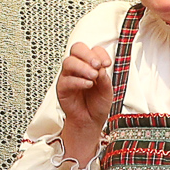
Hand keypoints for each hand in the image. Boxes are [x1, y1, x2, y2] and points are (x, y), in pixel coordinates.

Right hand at [56, 42, 112, 159]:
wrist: (90, 120)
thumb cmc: (97, 104)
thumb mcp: (107, 90)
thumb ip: (105, 79)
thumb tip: (101, 68)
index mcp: (90, 65)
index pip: (93, 49)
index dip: (100, 54)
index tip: (107, 63)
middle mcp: (78, 68)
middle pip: (77, 49)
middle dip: (88, 55)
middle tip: (97, 65)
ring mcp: (69, 76)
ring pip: (69, 62)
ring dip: (82, 67)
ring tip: (93, 76)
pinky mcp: (62, 87)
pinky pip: (67, 80)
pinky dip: (78, 81)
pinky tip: (88, 85)